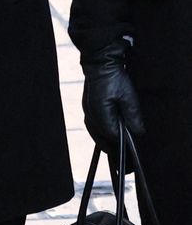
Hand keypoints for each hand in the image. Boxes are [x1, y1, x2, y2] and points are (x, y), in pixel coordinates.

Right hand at [81, 39, 144, 153]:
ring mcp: (87, 111)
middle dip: (112, 151)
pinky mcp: (87, 107)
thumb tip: (137, 133)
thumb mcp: (128, 96)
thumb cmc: (113, 76)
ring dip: (105, 142)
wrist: (99, 61)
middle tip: (122, 163)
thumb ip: (133, 116)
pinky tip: (107, 135)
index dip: (121, 149)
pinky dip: (101, 133)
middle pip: (101, 140)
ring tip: (115, 151)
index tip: (128, 161)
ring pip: (96, 134)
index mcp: (100, 114)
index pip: (112, 138)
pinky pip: (93, 126)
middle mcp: (90, 115)